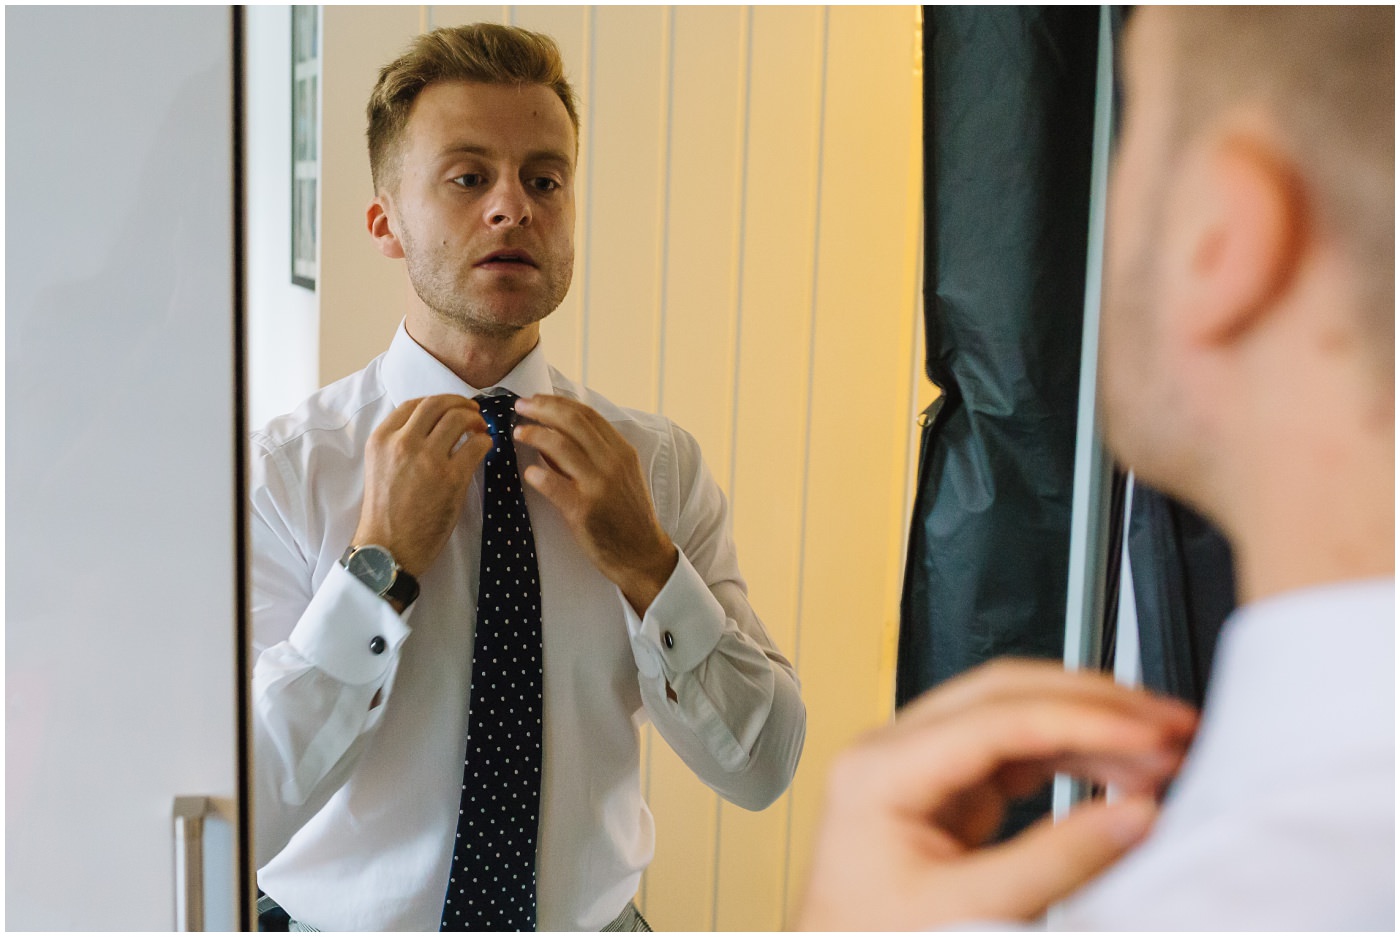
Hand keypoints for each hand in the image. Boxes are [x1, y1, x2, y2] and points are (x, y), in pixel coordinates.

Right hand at [353, 395, 492, 577]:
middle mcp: (402, 443)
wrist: (388, 549)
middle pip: (438, 404)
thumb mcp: (380, 467)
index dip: (438, 402)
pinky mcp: (451, 478)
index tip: (451, 408)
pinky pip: (477, 445)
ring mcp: (427, 459)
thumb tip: (433, 426)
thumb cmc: (386, 513)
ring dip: (476, 420)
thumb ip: (399, 444)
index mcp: (381, 439)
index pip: (413, 404)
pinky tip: (486, 448)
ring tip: (482, 430)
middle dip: (460, 403)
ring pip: (459, 418)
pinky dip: (486, 441)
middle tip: (473, 413)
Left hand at [512, 394, 677, 613]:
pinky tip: (528, 472)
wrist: (643, 555)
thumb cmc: (626, 516)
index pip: (587, 415)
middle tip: (520, 406)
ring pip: (560, 446)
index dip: (557, 402)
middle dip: (542, 408)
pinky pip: (554, 485)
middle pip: (572, 422)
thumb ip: (590, 456)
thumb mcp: (618, 477)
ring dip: (534, 435)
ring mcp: (600, 485)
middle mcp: (613, 463)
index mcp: (622, 451)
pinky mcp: (586, 510)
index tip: (536, 399)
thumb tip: (550, 436)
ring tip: (518, 433)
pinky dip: (538, 475)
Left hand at [796, 660, 1198, 930]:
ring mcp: (919, 763)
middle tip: (1167, 721)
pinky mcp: (944, 786)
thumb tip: (1134, 815)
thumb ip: (1057, 862)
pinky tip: (1120, 766)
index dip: (1082, 719)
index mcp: (881, 770)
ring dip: (1090, 723)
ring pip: (1015, 713)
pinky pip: (1016, 749)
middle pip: (1004, 693)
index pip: (996, 718)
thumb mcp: (969, 912)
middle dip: (1093, 701)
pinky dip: (1072, 753)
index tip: (1149, 732)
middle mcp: (893, 751)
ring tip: (1161, 744)